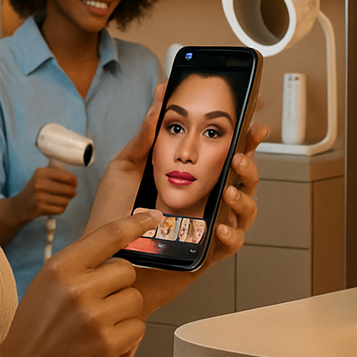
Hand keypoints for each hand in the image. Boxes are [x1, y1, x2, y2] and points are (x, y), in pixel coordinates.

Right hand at [0, 211, 161, 356]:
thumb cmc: (35, 327)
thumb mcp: (49, 283)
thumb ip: (80, 263)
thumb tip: (120, 245)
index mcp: (60, 267)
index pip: (108, 235)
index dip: (136, 223)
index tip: (153, 216)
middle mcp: (76, 288)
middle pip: (126, 270)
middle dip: (118, 286)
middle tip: (97, 302)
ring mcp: (93, 317)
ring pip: (134, 298)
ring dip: (123, 312)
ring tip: (97, 324)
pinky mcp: (106, 344)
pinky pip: (137, 327)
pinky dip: (125, 336)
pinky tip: (102, 341)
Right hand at [15, 166, 78, 220]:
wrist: (20, 206)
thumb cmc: (35, 189)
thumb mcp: (41, 176)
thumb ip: (56, 173)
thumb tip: (74, 179)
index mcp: (41, 172)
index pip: (66, 176)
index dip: (74, 181)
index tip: (74, 184)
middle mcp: (40, 183)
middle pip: (67, 189)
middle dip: (72, 192)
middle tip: (72, 193)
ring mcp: (39, 197)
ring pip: (65, 200)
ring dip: (66, 201)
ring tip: (62, 200)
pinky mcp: (40, 208)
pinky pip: (60, 209)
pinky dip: (61, 208)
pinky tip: (56, 206)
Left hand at [86, 84, 269, 319]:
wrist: (101, 258)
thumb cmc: (112, 216)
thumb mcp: (126, 168)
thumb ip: (145, 136)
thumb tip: (159, 98)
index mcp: (193, 177)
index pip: (225, 155)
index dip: (245, 140)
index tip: (254, 123)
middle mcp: (205, 200)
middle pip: (243, 179)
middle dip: (250, 165)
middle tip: (239, 156)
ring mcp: (207, 226)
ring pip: (246, 211)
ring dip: (244, 199)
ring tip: (229, 191)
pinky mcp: (205, 254)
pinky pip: (231, 245)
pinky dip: (232, 235)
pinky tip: (220, 227)